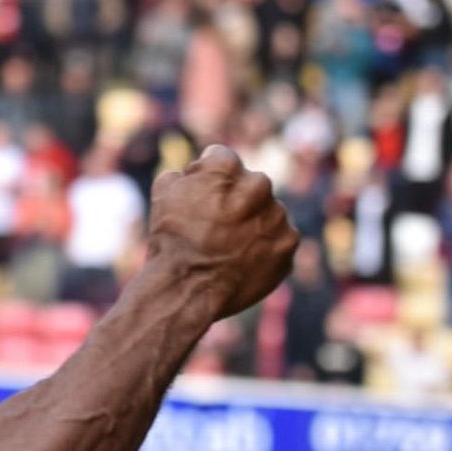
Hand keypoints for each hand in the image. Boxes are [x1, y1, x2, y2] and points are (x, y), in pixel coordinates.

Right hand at [148, 145, 299, 319]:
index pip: (219, 159)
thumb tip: (194, 172)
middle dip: (234, 201)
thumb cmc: (171, 242)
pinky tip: (241, 262)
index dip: (203, 179)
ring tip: (226, 249)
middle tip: (213, 228)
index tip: (195, 200)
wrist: (187, 290)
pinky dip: (264, 248)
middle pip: (248, 185)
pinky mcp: (288, 244)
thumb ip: (183, 174)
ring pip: (266, 213)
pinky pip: (278, 240)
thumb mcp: (162, 196)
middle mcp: (258, 185)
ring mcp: (277, 216)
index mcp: (226, 168)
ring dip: (251, 224)